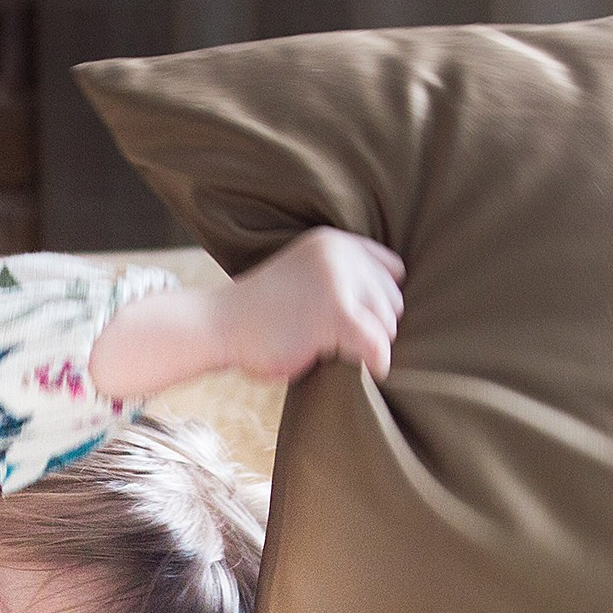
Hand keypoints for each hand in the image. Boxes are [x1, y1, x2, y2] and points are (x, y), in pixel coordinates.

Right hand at [210, 226, 405, 381]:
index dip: (377, 300)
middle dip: (372, 325)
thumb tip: (394, 309)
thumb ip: (341, 278)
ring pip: (387, 324)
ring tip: (332, 348)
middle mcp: (340, 255)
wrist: (219, 326)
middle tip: (336, 340)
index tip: (356, 320)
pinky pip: (377, 343)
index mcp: (334, 242)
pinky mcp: (335, 312)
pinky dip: (376, 362)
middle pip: (392, 299)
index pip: (391, 270)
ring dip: (367, 345)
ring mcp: (338, 282)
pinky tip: (369, 369)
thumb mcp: (304, 277)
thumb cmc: (260, 314)